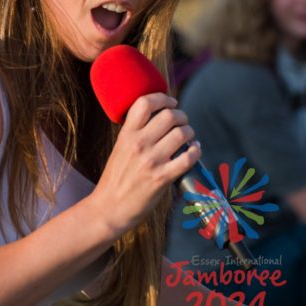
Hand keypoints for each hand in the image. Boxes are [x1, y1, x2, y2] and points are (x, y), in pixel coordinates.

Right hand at [88, 93, 200, 236]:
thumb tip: (160, 118)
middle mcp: (138, 144)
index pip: (144, 103)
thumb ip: (135, 133)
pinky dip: (196, 150)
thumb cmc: (116, 178)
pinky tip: (194, 150)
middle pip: (169, 115)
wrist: (109, 207)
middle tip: (182, 122)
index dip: (162, 97)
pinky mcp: (162, 178)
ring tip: (188, 137)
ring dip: (190, 132)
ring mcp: (151, 161)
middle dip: (181, 116)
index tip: (171, 101)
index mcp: (125, 134)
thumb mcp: (120, 148)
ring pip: (182, 133)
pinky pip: (188, 157)